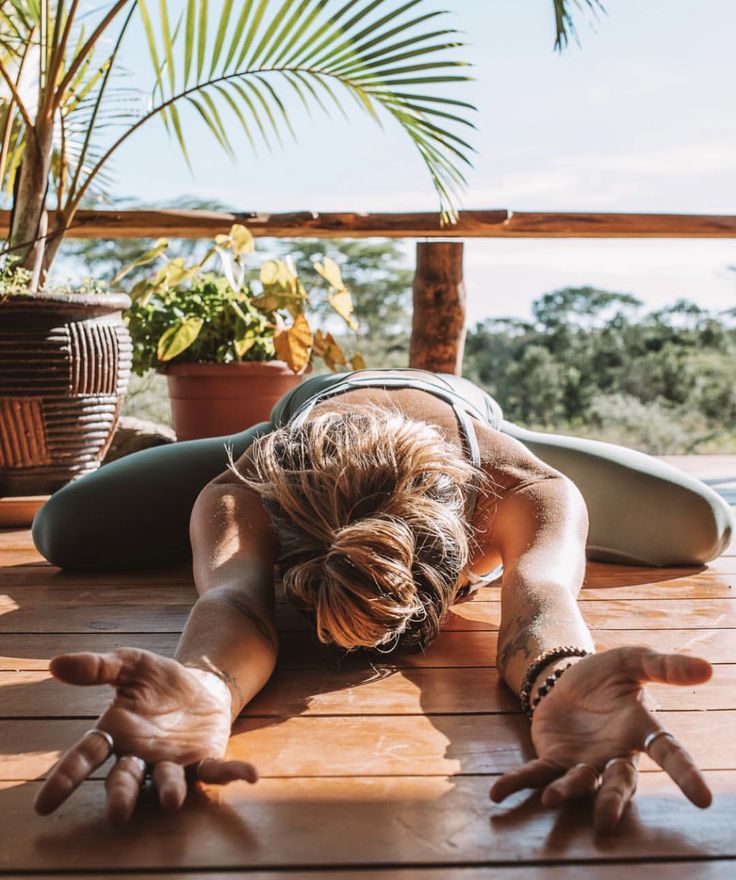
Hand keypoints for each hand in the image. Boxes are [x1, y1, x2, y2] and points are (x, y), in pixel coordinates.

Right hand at [34, 648, 256, 822]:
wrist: (201, 683)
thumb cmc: (158, 680)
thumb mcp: (130, 663)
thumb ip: (98, 666)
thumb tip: (55, 663)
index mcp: (116, 733)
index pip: (86, 756)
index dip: (67, 777)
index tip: (44, 804)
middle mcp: (140, 756)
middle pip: (125, 778)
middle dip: (121, 794)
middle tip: (117, 814)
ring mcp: (173, 762)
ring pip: (166, 781)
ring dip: (167, 791)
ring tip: (170, 800)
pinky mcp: (204, 760)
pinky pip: (216, 771)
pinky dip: (231, 774)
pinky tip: (250, 776)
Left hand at [489, 647, 712, 833]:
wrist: (567, 677)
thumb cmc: (608, 675)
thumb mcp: (633, 660)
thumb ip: (664, 665)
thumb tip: (707, 668)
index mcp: (640, 729)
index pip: (668, 752)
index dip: (685, 773)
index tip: (704, 799)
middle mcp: (614, 754)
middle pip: (618, 782)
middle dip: (612, 801)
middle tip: (606, 822)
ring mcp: (583, 761)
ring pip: (578, 783)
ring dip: (565, 792)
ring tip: (552, 800)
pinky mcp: (552, 759)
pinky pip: (537, 774)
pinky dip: (518, 783)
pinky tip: (498, 793)